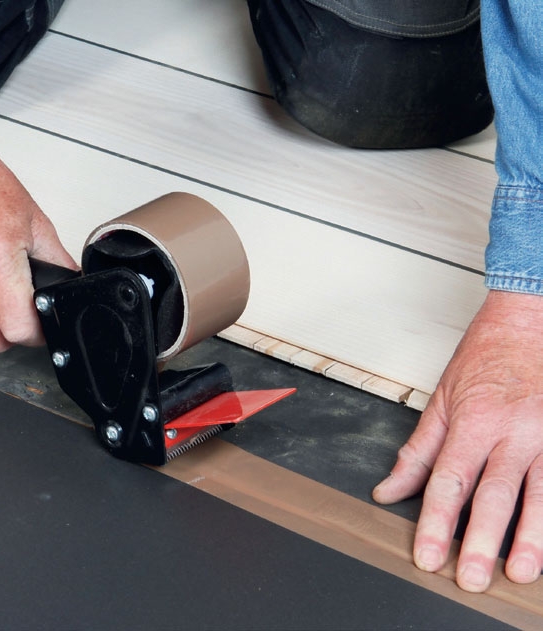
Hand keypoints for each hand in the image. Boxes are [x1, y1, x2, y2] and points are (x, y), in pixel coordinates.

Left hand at [373, 290, 542, 591]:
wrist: (525, 323)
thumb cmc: (482, 360)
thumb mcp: (440, 400)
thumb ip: (418, 451)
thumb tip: (388, 491)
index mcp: (473, 422)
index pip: (447, 480)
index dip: (434, 522)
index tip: (427, 556)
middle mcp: (513, 431)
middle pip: (494, 493)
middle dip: (482, 540)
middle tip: (472, 579)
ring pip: (541, 492)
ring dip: (532, 536)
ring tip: (521, 572)